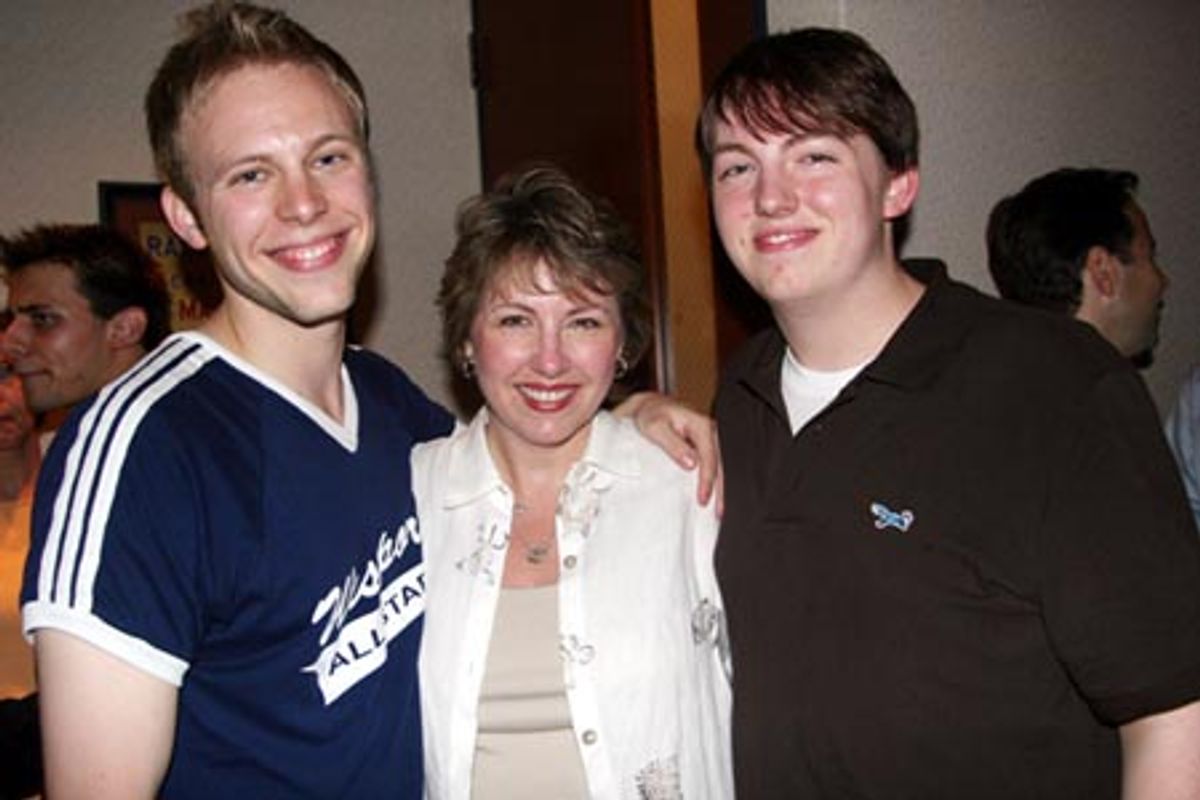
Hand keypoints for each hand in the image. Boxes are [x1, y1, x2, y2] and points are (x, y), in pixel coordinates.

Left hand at [616, 391, 722, 511]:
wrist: (649, 407)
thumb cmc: (651, 415)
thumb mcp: (655, 427)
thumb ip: (673, 444)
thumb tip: (691, 463)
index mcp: (701, 426)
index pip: (709, 457)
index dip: (707, 480)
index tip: (703, 498)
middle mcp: (709, 432)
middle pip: (719, 465)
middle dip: (720, 490)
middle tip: (717, 512)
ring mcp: (708, 440)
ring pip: (718, 467)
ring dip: (719, 489)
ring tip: (717, 511)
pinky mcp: (703, 447)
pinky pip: (711, 466)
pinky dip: (713, 483)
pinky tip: (711, 497)